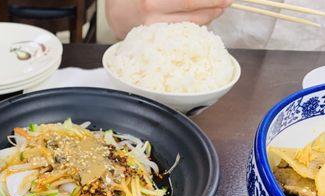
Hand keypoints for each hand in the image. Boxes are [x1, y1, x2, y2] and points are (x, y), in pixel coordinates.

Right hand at [106, 0, 232, 38]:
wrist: (119, 12)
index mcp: (153, 1)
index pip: (189, 1)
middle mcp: (152, 16)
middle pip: (193, 14)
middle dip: (214, 6)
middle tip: (228, 1)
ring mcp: (155, 32)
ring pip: (191, 26)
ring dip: (209, 16)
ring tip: (219, 9)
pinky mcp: (157, 41)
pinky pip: (184, 33)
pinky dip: (197, 25)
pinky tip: (205, 18)